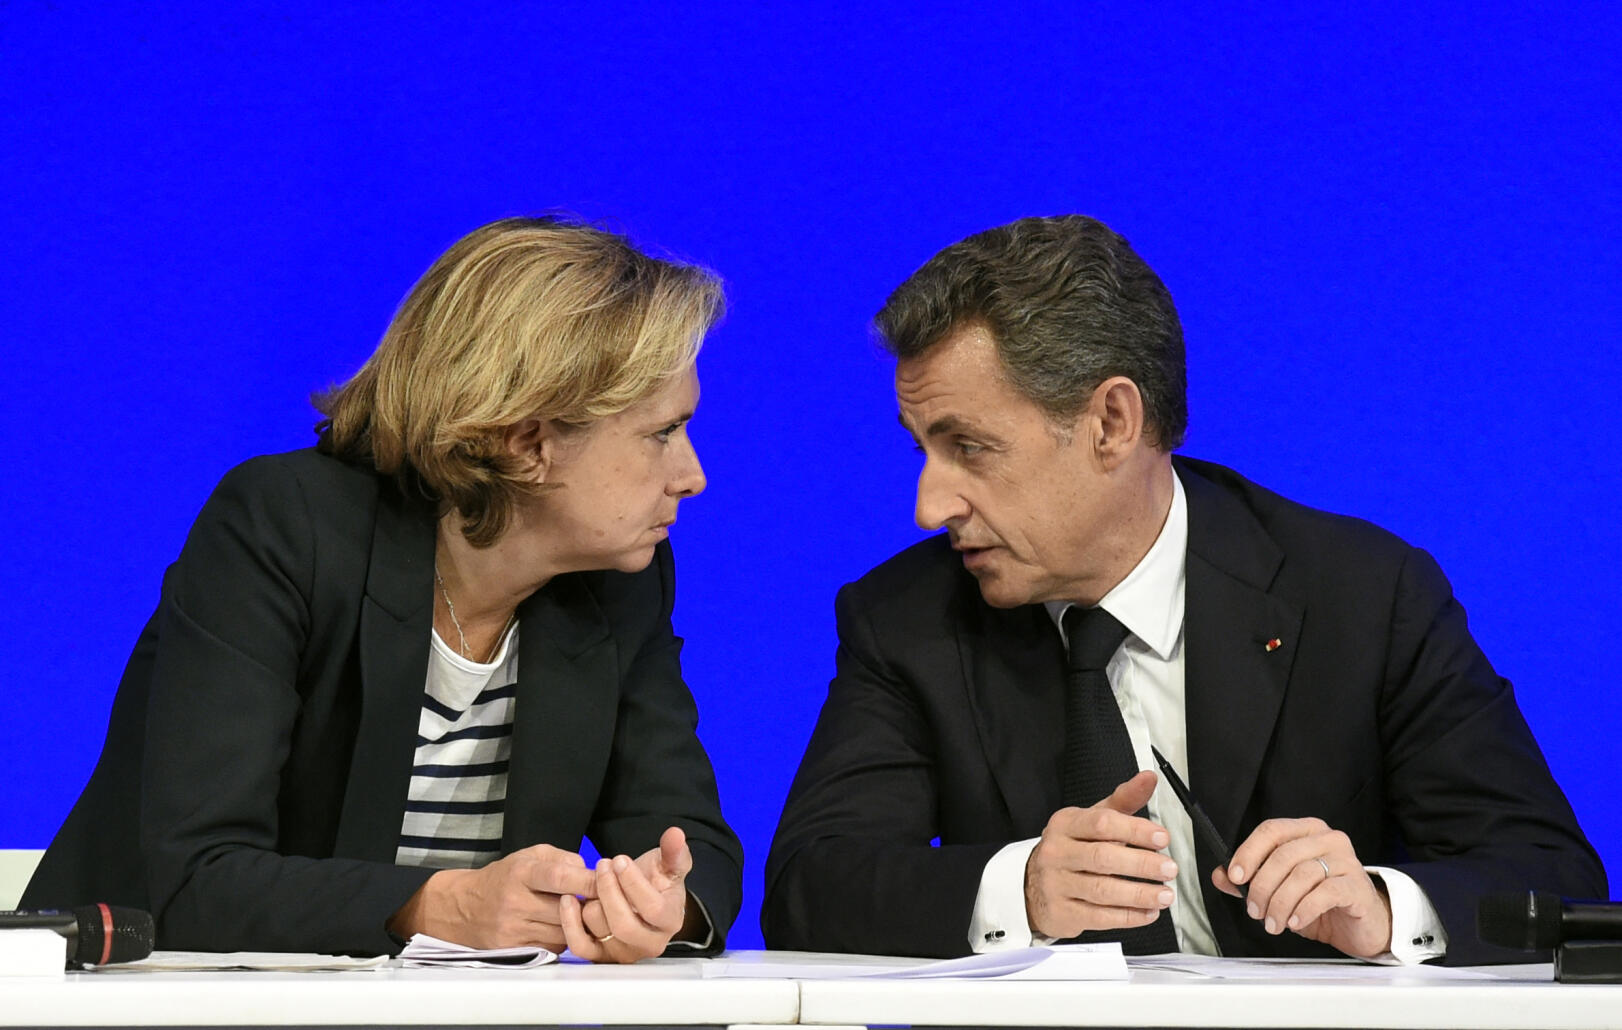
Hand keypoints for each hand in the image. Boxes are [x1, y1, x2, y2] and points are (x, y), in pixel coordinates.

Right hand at [387, 844, 596, 951]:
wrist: (464, 907)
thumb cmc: (505, 877)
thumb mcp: (529, 855)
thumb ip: (562, 859)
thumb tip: (591, 871)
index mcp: (521, 873)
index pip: (559, 877)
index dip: (588, 880)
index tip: (609, 880)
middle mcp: (515, 902)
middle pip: (566, 910)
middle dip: (588, 906)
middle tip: (602, 900)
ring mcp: (513, 929)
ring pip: (562, 932)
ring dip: (576, 924)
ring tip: (580, 913)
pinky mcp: (513, 949)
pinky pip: (552, 948)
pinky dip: (561, 938)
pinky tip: (558, 927)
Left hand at [559, 826, 692, 962]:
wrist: (642, 903)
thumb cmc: (655, 884)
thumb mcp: (668, 865)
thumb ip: (673, 851)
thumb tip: (675, 834)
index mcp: (670, 922)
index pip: (653, 909)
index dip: (633, 883)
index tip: (620, 860)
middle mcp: (649, 944)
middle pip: (623, 924)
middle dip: (608, 889)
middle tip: (603, 865)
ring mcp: (624, 953)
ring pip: (599, 929)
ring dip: (591, 900)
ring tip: (593, 879)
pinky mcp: (600, 957)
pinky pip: (579, 946)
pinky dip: (570, 922)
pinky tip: (570, 900)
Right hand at [1024, 770, 1177, 939]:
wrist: (1032, 885)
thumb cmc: (1072, 848)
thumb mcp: (1092, 820)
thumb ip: (1123, 800)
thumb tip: (1148, 778)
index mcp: (1066, 824)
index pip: (1102, 823)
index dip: (1135, 830)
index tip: (1162, 838)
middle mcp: (1057, 852)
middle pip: (1102, 857)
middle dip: (1141, 864)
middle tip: (1168, 868)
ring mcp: (1056, 884)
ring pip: (1102, 891)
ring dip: (1139, 894)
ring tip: (1165, 894)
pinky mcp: (1062, 913)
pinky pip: (1099, 917)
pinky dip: (1128, 917)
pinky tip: (1148, 912)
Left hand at [1214, 817, 1391, 957]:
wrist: (1361, 925)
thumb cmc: (1322, 902)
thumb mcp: (1281, 890)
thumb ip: (1250, 880)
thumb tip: (1220, 875)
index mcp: (1306, 831)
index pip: (1271, 830)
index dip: (1248, 852)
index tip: (1234, 876)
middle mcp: (1327, 839)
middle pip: (1283, 855)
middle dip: (1261, 887)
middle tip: (1254, 911)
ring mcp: (1346, 861)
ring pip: (1302, 875)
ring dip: (1280, 902)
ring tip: (1274, 922)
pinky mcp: (1357, 885)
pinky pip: (1325, 893)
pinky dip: (1304, 908)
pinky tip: (1295, 921)